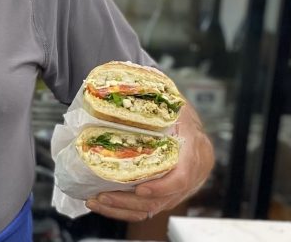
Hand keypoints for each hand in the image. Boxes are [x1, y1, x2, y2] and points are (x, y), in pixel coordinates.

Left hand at [85, 105, 214, 221]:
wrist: (188, 127)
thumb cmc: (177, 113)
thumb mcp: (173, 103)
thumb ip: (157, 99)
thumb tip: (132, 81)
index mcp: (195, 152)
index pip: (182, 177)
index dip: (162, 186)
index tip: (140, 188)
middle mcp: (190, 177)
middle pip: (161, 199)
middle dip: (129, 200)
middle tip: (102, 195)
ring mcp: (177, 190)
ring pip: (150, 208)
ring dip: (121, 207)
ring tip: (96, 200)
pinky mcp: (165, 197)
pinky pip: (145, 209)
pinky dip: (123, 209)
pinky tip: (103, 204)